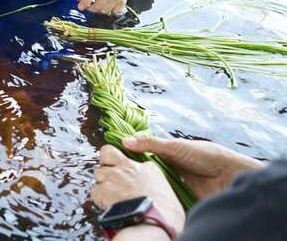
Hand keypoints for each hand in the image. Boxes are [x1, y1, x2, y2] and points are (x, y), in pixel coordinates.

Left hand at [77, 0, 133, 13]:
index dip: (84, 3)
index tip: (80, 7)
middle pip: (98, 5)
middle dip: (90, 8)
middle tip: (87, 7)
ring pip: (105, 10)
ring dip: (98, 11)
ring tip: (96, 6)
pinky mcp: (123, 2)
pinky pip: (114, 12)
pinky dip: (109, 11)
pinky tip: (106, 7)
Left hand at [91, 145, 185, 232]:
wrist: (153, 223)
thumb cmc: (165, 214)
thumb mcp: (167, 192)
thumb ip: (156, 185)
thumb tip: (152, 193)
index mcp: (147, 168)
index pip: (131, 156)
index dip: (125, 164)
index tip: (126, 172)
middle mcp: (128, 168)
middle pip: (107, 152)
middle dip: (106, 161)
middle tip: (111, 175)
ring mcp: (113, 177)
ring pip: (98, 172)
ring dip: (102, 183)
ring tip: (110, 196)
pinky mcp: (102, 190)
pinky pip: (94, 191)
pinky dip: (98, 199)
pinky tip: (107, 206)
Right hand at [120, 134, 262, 200]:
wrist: (226, 175)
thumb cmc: (203, 155)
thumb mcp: (174, 146)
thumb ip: (150, 143)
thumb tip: (124, 141)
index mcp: (164, 153)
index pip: (141, 155)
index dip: (128, 157)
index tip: (112, 160)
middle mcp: (167, 168)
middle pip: (145, 171)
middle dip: (135, 174)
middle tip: (119, 177)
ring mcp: (172, 183)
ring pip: (153, 185)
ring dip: (145, 186)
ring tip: (130, 188)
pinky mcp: (178, 196)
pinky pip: (163, 197)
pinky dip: (157, 197)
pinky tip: (147, 197)